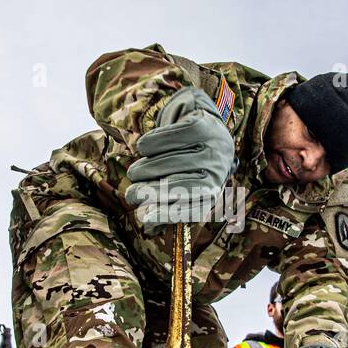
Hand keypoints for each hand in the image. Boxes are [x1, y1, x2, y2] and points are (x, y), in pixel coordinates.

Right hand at [124, 87, 235, 226]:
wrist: (204, 121)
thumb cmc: (190, 162)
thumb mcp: (186, 184)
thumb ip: (169, 205)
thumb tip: (148, 225)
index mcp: (214, 190)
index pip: (195, 209)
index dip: (170, 215)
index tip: (146, 218)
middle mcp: (217, 170)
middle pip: (184, 185)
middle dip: (153, 192)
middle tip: (131, 195)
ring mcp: (210, 147)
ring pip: (174, 161)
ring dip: (148, 168)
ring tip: (134, 173)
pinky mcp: (199, 125)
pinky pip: (171, 137)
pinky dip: (153, 144)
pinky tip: (142, 148)